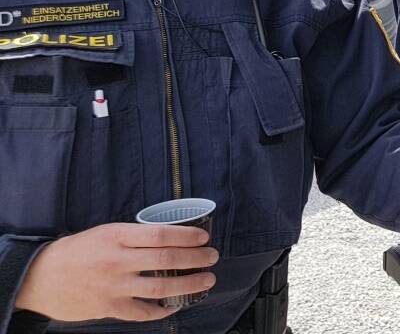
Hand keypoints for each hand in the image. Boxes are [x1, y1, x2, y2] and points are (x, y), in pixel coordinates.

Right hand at [15, 223, 217, 321]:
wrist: (41, 276)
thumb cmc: (79, 251)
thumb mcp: (105, 233)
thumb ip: (134, 236)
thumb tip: (173, 237)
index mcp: (116, 236)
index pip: (160, 235)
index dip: (187, 236)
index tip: (204, 237)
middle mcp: (116, 260)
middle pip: (166, 260)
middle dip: (195, 259)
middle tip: (212, 257)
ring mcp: (113, 286)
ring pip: (160, 288)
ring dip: (188, 284)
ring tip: (206, 280)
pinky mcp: (108, 307)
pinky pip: (142, 312)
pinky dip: (162, 310)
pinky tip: (174, 305)